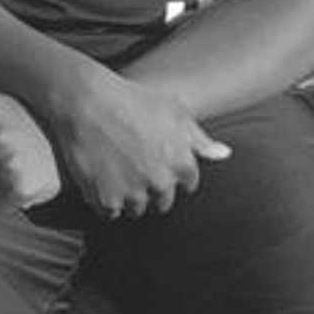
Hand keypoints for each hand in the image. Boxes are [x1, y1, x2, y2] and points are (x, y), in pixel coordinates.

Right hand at [34, 64, 232, 219]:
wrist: (88, 102)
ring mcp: (133, 193)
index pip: (187, 184)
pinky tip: (101, 180)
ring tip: (117, 171)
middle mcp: (161, 183)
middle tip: (135, 166)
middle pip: (163, 201)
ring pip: (136, 208)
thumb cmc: (134, 101)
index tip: (158, 161)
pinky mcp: (106, 199)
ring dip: (130, 196)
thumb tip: (225, 154)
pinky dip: (106, 201)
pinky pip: (109, 212)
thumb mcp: (175, 112)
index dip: (174, 173)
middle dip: (153, 187)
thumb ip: (201, 140)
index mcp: (183, 164)